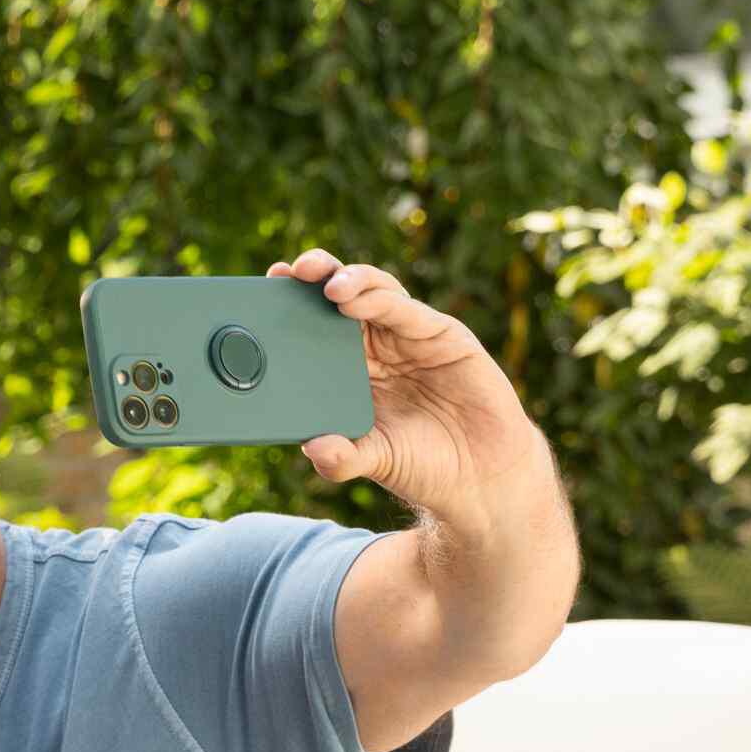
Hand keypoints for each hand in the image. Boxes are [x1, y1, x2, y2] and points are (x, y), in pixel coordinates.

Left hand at [268, 248, 539, 511]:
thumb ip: (342, 458)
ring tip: (328, 288)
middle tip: (289, 272)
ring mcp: (410, 337)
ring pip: (374, 293)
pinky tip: (358, 300)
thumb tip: (313, 448)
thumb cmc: (423, 465)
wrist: (481, 478)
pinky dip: (383, 300)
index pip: (316, 324)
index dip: (292, 302)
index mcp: (352, 369)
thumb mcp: (375, 462)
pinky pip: (409, 312)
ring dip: (349, 281)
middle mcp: (379, 346)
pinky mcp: (444, 336)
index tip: (269, 286)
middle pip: (342, 297)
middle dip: (315, 277)